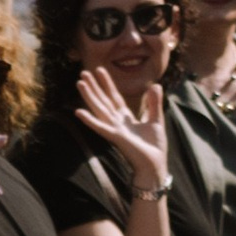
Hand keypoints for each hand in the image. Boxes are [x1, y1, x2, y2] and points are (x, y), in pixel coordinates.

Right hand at [75, 69, 169, 188]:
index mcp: (126, 118)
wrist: (154, 165)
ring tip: (79, 83)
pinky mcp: (116, 138)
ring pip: (99, 109)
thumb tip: (155, 85)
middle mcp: (117, 123)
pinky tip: (78, 111)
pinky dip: (89, 120)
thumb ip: (154, 103)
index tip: (100, 70)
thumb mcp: (156, 119)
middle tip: (83, 73)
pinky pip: (100, 127)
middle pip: (103, 101)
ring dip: (89, 97)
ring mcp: (114, 130)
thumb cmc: (154, 147)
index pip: (114, 98)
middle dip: (94, 87)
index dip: (107, 84)